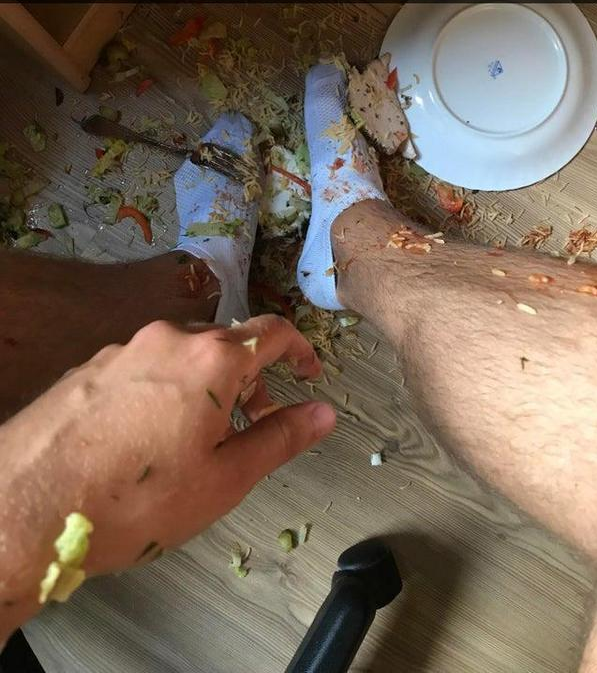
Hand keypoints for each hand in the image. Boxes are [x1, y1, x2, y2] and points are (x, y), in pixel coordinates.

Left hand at [10, 316, 334, 576]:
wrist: (26, 507)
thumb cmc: (137, 501)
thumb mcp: (225, 479)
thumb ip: (281, 438)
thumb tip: (324, 412)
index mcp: (211, 359)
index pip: (272, 332)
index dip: (300, 351)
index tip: (308, 375)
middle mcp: (168, 338)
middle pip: (227, 343)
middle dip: (250, 378)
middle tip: (251, 426)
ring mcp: (124, 348)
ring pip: (185, 354)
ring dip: (208, 385)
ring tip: (198, 438)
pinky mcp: (92, 365)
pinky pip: (147, 365)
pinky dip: (168, 388)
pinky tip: (149, 436)